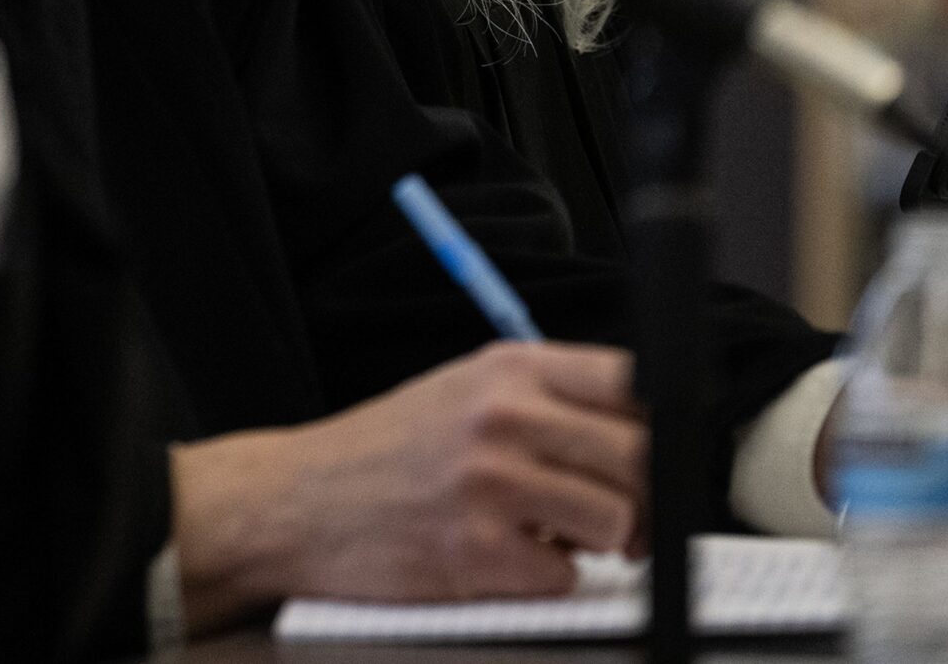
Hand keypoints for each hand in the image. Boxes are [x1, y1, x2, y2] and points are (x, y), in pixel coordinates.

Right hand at [169, 341, 644, 634]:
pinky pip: (564, 577)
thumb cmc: (381, 452)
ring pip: (615, 520)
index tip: (643, 457)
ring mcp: (491, 483)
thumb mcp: (459, 390)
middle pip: (639, 455)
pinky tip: (503, 560)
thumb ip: (540, 397)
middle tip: (614, 519)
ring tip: (550, 537)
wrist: (294, 502)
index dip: (653, 428)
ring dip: (596, 543)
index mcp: (508, 368)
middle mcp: (504, 415)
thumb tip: (635, 430)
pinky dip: (543, 580)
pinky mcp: (477, 551)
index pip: (631, 383)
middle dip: (637, 497)